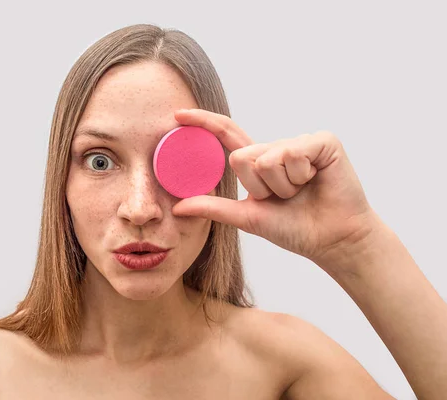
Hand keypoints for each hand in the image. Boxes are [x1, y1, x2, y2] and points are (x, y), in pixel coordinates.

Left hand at [171, 109, 382, 266]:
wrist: (331, 239)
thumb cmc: (294, 228)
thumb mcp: (248, 217)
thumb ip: (214, 208)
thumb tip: (178, 206)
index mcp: (258, 162)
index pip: (227, 136)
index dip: (204, 123)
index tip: (178, 115)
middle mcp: (276, 147)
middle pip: (243, 158)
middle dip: (260, 187)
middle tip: (283, 198)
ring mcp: (299, 142)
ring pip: (268, 158)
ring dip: (282, 186)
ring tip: (300, 192)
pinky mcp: (322, 141)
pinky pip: (293, 153)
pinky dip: (301, 175)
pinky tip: (316, 180)